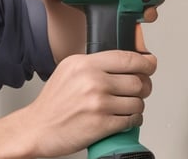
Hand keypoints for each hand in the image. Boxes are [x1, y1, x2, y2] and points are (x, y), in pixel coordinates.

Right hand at [17, 50, 156, 157]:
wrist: (37, 128)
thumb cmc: (53, 103)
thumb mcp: (69, 70)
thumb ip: (95, 64)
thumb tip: (124, 62)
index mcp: (84, 64)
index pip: (127, 58)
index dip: (146, 62)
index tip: (150, 65)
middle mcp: (92, 80)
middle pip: (137, 80)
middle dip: (143, 87)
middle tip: (139, 90)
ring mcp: (98, 103)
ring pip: (138, 101)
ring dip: (137, 106)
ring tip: (127, 106)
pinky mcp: (102, 124)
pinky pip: (131, 120)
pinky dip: (132, 120)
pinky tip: (123, 118)